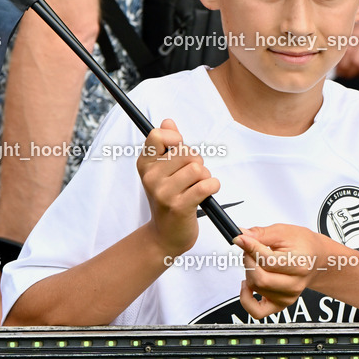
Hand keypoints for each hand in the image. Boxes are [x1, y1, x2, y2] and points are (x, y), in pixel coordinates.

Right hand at [137, 119, 219, 257]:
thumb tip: (168, 122)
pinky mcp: (179, 206)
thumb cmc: (167, 199)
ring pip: (198, 168)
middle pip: (186, 151)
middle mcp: (151, 177)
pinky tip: (207, 193)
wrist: (165, 236)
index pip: (157, 135)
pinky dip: (213, 186)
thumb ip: (166, 145)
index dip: (175, 139)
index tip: (179, 150)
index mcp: (145, 164)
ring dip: (205, 176)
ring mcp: (164, 192)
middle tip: (191, 177)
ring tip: (197, 187)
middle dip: (196, 162)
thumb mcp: (162, 171)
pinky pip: (207, 184)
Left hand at [233, 224, 321, 319]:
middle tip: (249, 249)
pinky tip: (248, 285)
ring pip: (256, 288)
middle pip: (260, 278)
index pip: (268, 261)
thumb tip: (241, 236)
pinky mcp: (280, 305)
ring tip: (255, 262)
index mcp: (299, 264)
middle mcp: (295, 284)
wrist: (316, 259)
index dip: (250, 247)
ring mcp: (287, 297)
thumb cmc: (302, 244)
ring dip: (248, 272)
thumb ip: (260, 234)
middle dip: (248, 260)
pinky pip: (257, 311)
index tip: (241, 239)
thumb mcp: (283, 231)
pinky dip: (246, 299)